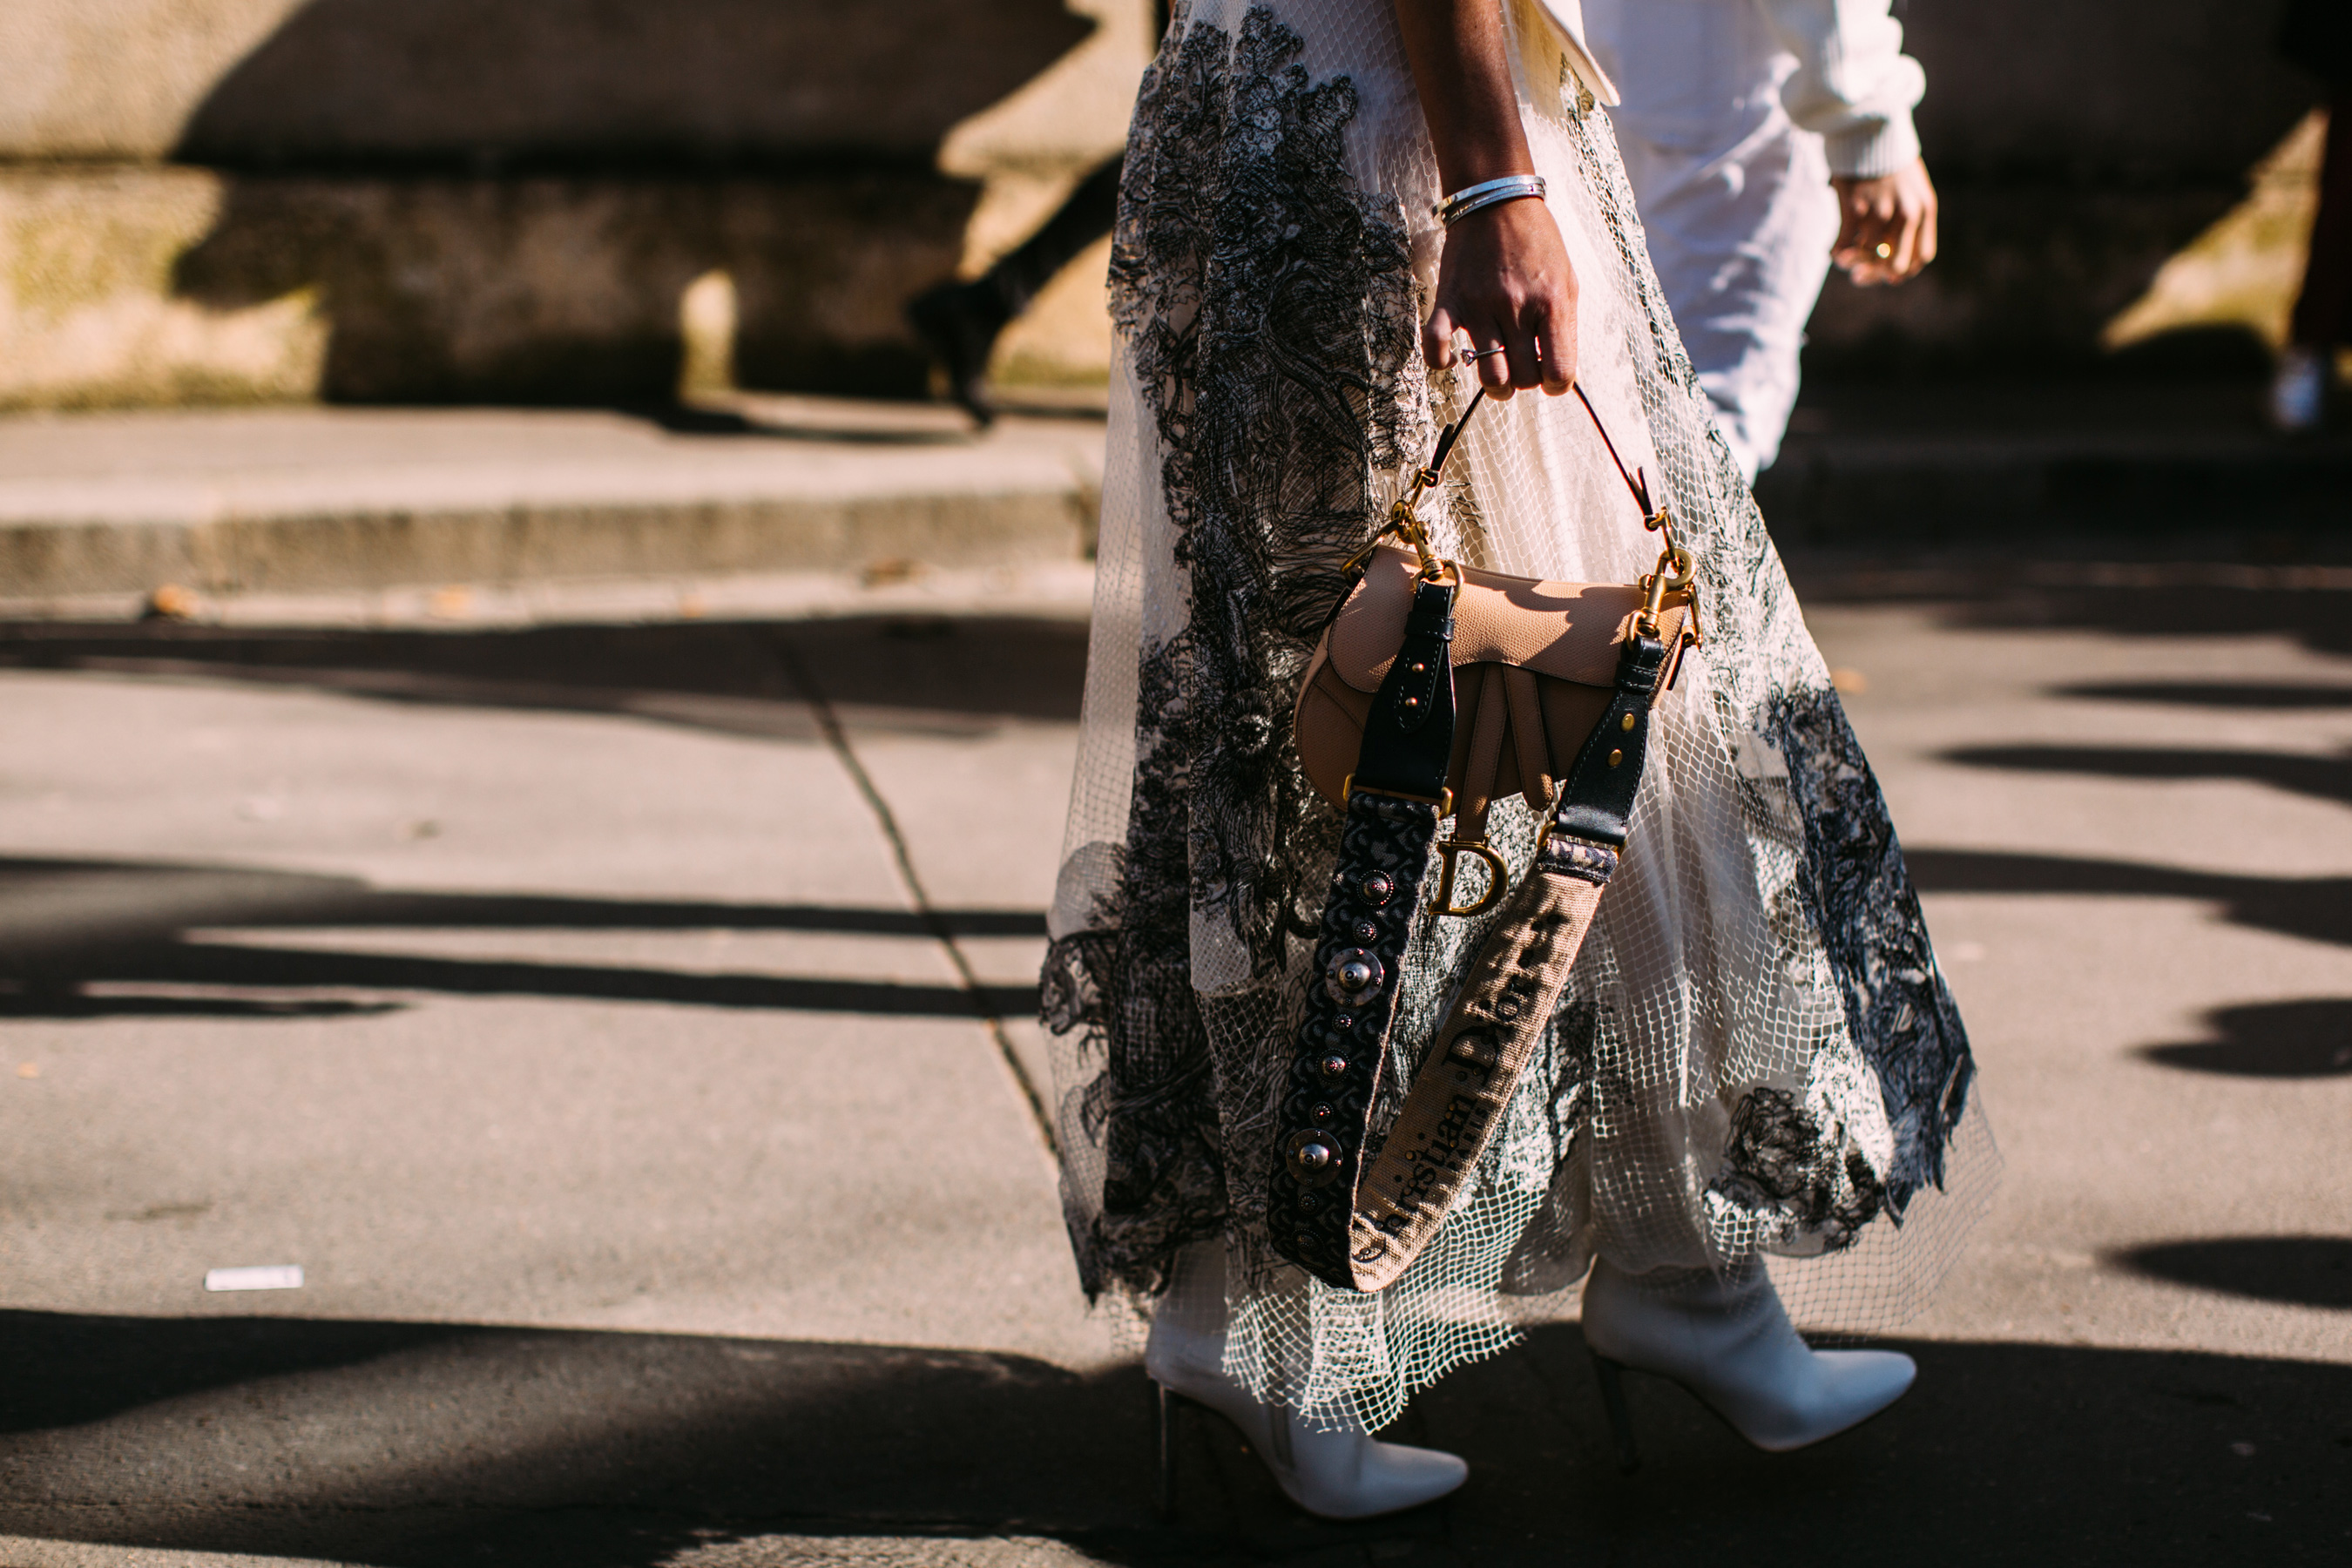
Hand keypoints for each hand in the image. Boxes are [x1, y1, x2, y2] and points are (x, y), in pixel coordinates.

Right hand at [1423, 195, 1577, 398]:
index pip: (1559, 373)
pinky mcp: (1450, 300)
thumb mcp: (1566, 280)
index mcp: (1552, 303)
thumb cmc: (1537, 242)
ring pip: (1490, 377)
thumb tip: (1555, 368)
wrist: (1496, 201)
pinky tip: (1452, 358)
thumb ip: (1563, 326)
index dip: (1556, 383)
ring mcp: (1481, 306)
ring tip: (1497, 371)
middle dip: (1526, 381)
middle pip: (1524, 380)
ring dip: (1496, 384)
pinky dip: (1441, 362)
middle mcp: (1517, 309)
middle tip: (1523, 363)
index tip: (1549, 374)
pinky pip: (1436, 347)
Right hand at [1831, 158, 1937, 285]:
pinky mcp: (1856, 206)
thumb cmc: (1888, 164)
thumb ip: (1907, 222)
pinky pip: (1844, 244)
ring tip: (1842, 257)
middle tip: (1859, 274)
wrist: (1870, 132)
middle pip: (1897, 264)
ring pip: (1867, 255)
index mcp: (1925, 210)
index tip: (1885, 275)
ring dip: (1851, 261)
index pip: (1921, 257)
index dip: (1903, 272)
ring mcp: (1882, 211)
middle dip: (1877, 273)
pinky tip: (1831, 251)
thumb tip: (1890, 264)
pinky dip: (1836, 252)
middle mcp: (1908, 213)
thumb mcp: (1911, 190)